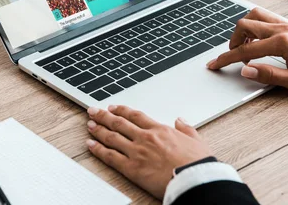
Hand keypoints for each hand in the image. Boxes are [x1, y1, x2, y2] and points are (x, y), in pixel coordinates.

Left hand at [86, 105, 211, 198]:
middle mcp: (145, 138)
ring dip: (98, 129)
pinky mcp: (131, 168)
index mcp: (160, 130)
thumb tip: (180, 120)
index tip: (113, 107)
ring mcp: (136, 152)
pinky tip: (90, 144)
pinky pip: (110, 156)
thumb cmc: (198, 163)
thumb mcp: (197, 141)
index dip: (122, 110)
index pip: (135, 116)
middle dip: (103, 115)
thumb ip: (186, 129)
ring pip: (111, 137)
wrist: (195, 180)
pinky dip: (98, 149)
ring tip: (89, 124)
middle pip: (119, 123)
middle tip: (93, 111)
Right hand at [207, 7, 287, 91]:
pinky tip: (257, 40)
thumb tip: (245, 71)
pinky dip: (254, 25)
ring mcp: (286, 25)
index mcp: (282, 43)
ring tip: (243, 46)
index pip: (245, 51)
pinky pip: (265, 17)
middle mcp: (282, 29)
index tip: (214, 64)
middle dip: (232, 41)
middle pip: (244, 26)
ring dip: (243, 29)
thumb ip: (269, 75)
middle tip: (231, 56)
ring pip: (254, 16)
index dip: (226, 59)